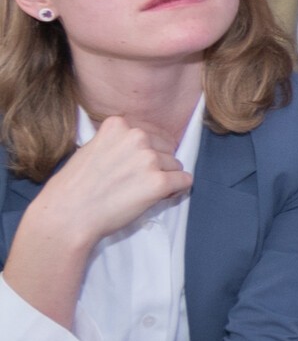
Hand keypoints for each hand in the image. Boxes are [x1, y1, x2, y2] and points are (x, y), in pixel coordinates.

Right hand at [30, 117, 192, 253]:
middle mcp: (136, 137)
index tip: (137, 164)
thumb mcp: (92, 147)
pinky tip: (159, 196)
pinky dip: (177, 190)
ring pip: (176, 164)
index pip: (152, 132)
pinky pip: (185, 180)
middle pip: (167, 147)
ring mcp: (149, 159)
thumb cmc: (76, 186)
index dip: (149, 150)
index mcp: (118, 125)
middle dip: (159, 163)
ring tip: (141, 191)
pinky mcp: (159, 182)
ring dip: (166, 177)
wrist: (68, 214)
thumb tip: (143, 143)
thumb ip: (117, 141)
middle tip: (138, 180)